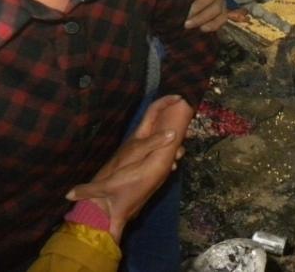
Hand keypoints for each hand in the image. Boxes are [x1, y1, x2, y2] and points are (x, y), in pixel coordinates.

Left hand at [66, 95, 194, 241]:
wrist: (106, 197)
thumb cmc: (119, 172)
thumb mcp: (139, 153)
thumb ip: (154, 142)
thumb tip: (173, 133)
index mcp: (141, 134)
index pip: (154, 111)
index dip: (165, 101)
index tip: (180, 97)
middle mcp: (143, 140)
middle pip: (162, 126)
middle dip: (176, 126)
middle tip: (188, 131)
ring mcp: (144, 152)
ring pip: (164, 142)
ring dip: (175, 145)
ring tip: (180, 153)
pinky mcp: (145, 164)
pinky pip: (162, 156)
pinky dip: (170, 157)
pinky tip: (173, 166)